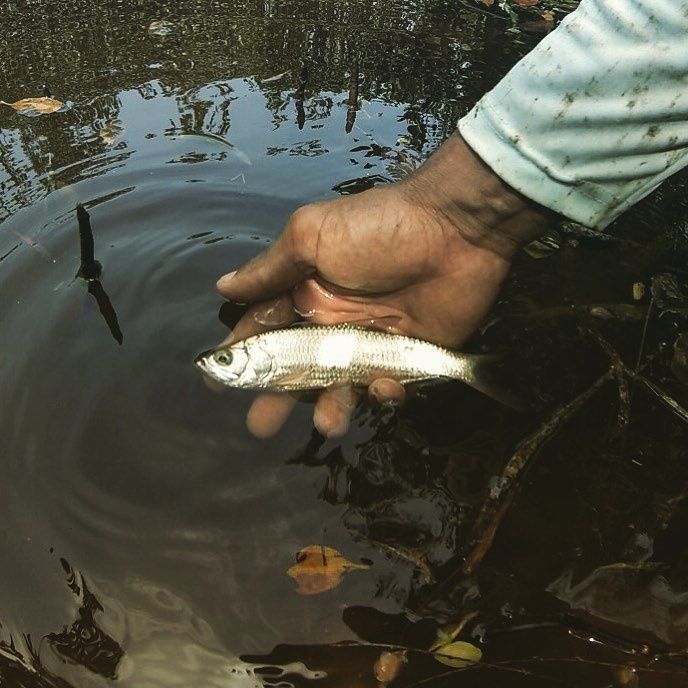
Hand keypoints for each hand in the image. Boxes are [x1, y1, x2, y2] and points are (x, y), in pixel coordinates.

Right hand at [216, 134, 552, 437]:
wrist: (453, 229)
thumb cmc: (377, 229)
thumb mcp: (313, 236)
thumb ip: (271, 268)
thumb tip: (223, 287)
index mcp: (306, 296)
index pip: (266, 334)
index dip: (244, 357)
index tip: (217, 382)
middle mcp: (334, 325)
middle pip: (299, 372)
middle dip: (278, 399)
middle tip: (261, 426)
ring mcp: (372, 344)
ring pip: (343, 388)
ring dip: (332, 408)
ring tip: (329, 423)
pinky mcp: (411, 358)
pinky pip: (390, 387)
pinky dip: (384, 393)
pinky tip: (382, 386)